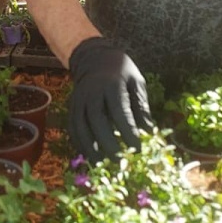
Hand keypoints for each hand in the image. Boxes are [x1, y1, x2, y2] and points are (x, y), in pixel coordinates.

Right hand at [67, 37, 152, 161]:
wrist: (94, 58)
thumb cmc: (121, 72)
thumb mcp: (136, 82)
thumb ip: (141, 107)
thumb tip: (149, 132)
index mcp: (112, 83)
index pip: (119, 110)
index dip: (128, 131)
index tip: (138, 149)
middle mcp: (92, 91)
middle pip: (97, 120)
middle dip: (108, 143)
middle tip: (121, 161)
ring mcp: (78, 99)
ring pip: (80, 126)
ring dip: (91, 147)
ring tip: (103, 164)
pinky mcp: (71, 107)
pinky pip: (72, 127)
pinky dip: (80, 143)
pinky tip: (90, 156)